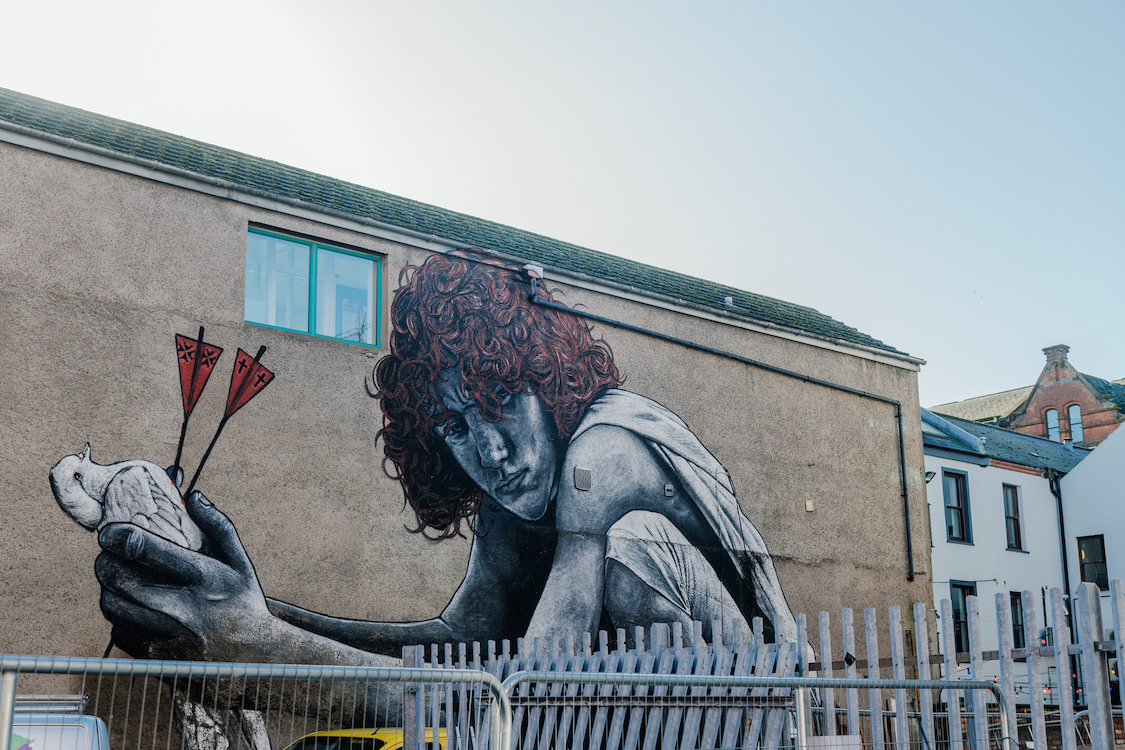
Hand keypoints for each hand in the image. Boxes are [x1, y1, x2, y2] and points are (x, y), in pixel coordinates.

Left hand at [96, 490, 272, 660]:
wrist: (253, 660)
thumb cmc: (244, 605)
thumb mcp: (240, 563)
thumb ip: (217, 526)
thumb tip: (192, 497)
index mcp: (202, 577)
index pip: (143, 548)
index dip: (117, 535)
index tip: (111, 532)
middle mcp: (180, 607)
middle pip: (115, 576)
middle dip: (106, 560)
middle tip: (111, 555)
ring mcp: (163, 635)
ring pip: (109, 604)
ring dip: (109, 588)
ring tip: (123, 580)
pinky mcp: (152, 657)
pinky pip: (117, 630)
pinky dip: (120, 616)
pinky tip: (137, 609)